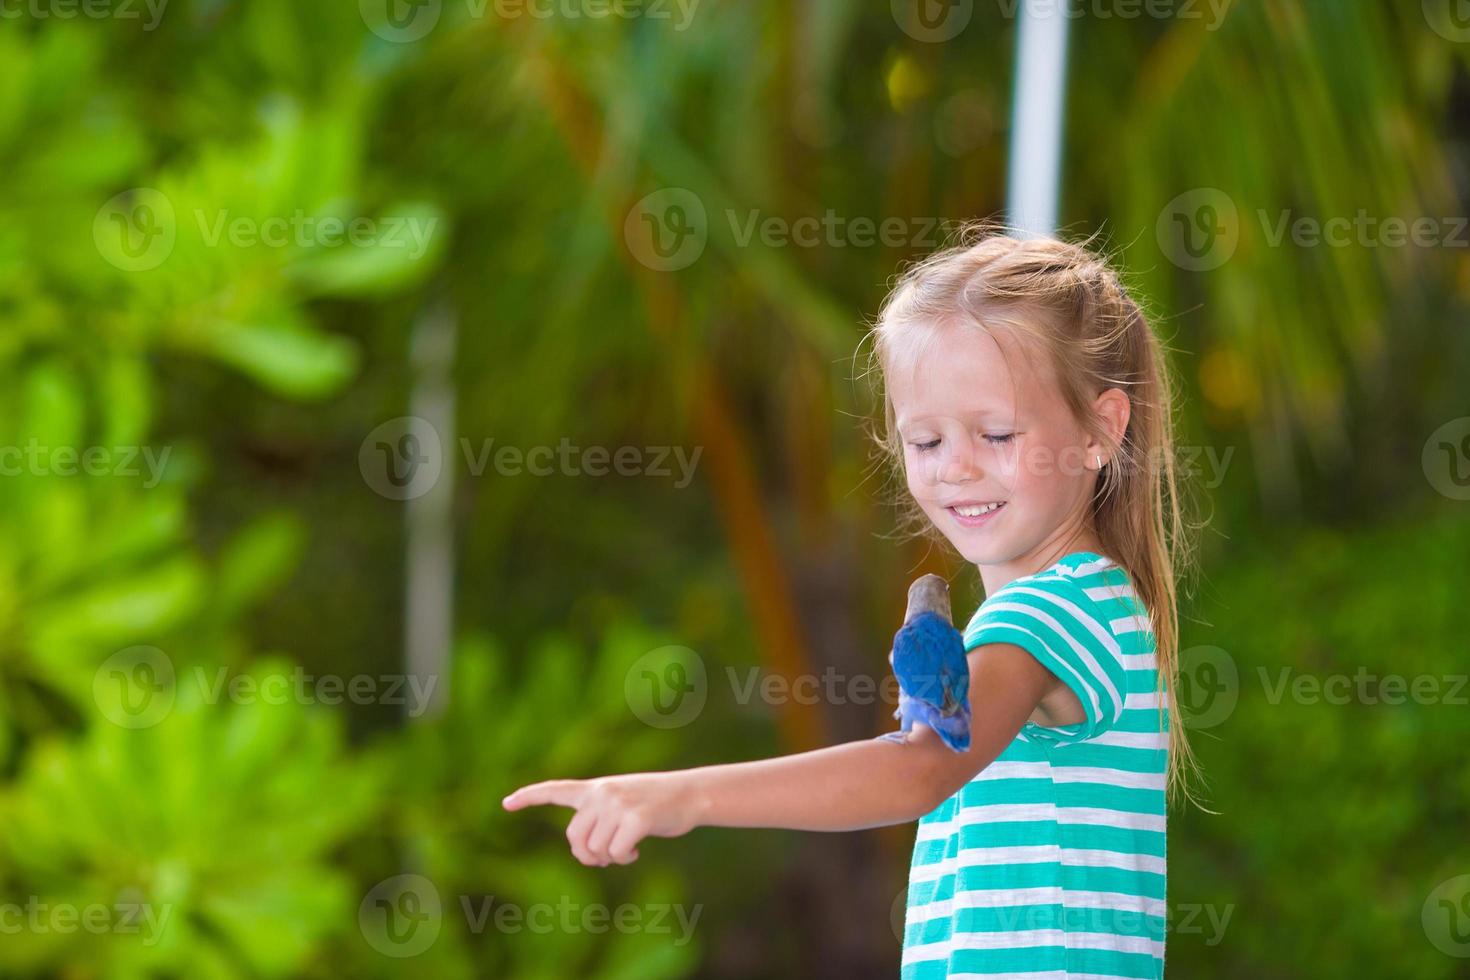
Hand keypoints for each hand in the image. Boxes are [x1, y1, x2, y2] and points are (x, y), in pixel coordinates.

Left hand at [501, 772, 701, 866]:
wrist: (689, 794)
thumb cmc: (655, 804)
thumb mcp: (622, 803)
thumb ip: (598, 820)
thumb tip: (584, 853)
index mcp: (595, 788)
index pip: (555, 790)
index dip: (529, 797)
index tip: (505, 804)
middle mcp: (602, 793)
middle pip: (575, 838)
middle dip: (588, 855)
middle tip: (607, 857)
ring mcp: (618, 804)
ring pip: (596, 850)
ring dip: (610, 858)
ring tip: (627, 849)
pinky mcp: (635, 818)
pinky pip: (616, 853)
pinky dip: (625, 858)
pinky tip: (636, 850)